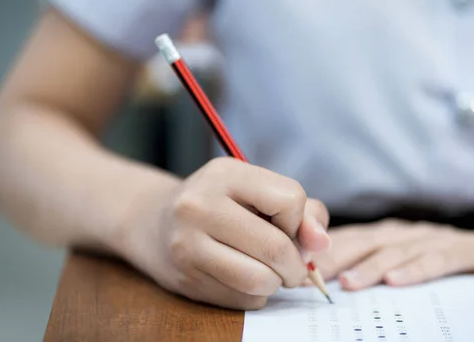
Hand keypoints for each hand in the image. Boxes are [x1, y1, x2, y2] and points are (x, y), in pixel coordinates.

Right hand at [114, 157, 330, 309]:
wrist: (153, 222)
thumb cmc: (219, 204)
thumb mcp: (256, 190)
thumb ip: (302, 210)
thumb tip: (320, 242)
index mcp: (224, 173)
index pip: (290, 200)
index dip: (299, 221)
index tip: (288, 226)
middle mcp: (199, 205)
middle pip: (276, 247)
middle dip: (296, 265)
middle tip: (292, 266)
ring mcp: (187, 245)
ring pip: (260, 281)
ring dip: (275, 283)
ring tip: (267, 271)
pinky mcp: (185, 279)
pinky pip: (242, 300)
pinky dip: (254, 295)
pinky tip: (241, 277)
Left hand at [310, 219, 473, 289]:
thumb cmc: (430, 262)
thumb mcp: (394, 260)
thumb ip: (361, 263)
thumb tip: (315, 279)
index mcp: (384, 233)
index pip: (347, 238)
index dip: (322, 251)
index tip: (298, 266)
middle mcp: (403, 232)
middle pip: (366, 242)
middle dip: (337, 258)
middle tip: (313, 275)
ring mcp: (433, 237)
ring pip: (396, 251)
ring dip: (370, 267)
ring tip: (348, 283)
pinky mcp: (464, 248)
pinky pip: (437, 259)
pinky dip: (416, 270)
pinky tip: (396, 281)